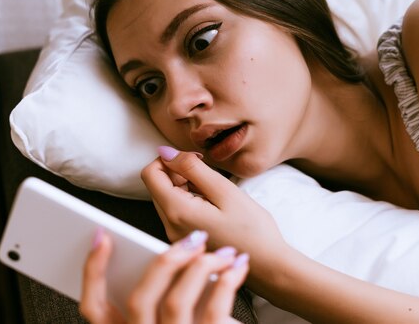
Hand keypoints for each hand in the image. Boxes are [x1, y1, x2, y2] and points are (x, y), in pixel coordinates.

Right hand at [79, 229, 248, 323]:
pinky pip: (214, 313)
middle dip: (165, 261)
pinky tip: (237, 267)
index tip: (102, 237)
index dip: (93, 271)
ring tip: (222, 253)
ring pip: (175, 302)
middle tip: (193, 239)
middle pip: (139, 300)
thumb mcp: (164, 319)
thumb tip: (170, 257)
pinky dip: (227, 283)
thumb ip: (157, 297)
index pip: (94, 308)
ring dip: (201, 267)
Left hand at [141, 146, 285, 265]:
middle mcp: (169, 226)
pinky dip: (189, 200)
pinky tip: (213, 206)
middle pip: (156, 185)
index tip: (194, 161)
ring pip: (166, 197)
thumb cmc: (253, 229)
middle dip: (178, 173)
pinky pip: (176, 211)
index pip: (150, 174)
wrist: (268, 266)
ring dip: (185, 186)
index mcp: (177, 212)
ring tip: (214, 193)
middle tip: (208, 177)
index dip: (169, 159)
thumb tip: (166, 152)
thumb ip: (192, 169)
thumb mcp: (224, 191)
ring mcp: (175, 235)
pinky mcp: (184, 239)